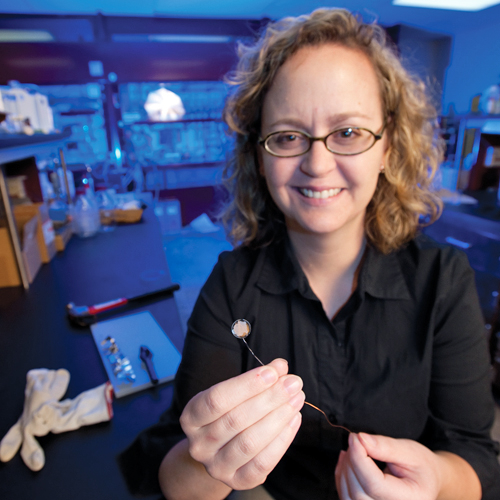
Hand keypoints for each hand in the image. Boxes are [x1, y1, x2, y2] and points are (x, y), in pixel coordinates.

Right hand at [179, 358, 304, 489]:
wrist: (218, 451)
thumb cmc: (227, 413)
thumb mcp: (231, 394)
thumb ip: (254, 380)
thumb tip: (280, 368)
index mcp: (191, 417)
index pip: (217, 398)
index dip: (247, 385)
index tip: (273, 371)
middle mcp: (199, 444)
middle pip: (236, 419)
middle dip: (270, 398)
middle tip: (293, 382)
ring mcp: (216, 466)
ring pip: (249, 442)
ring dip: (278, 417)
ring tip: (297, 398)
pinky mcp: (237, 481)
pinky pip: (262, 463)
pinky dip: (281, 440)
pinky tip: (293, 419)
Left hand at [335, 432, 441, 499]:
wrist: (426, 479)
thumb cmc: (421, 465)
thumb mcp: (410, 451)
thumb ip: (385, 447)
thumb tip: (361, 440)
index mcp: (410, 499)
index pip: (374, 485)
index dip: (359, 459)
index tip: (355, 437)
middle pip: (358, 493)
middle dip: (351, 462)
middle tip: (356, 440)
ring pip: (349, 497)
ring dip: (345, 469)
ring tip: (354, 450)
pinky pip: (346, 496)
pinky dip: (342, 476)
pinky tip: (349, 461)